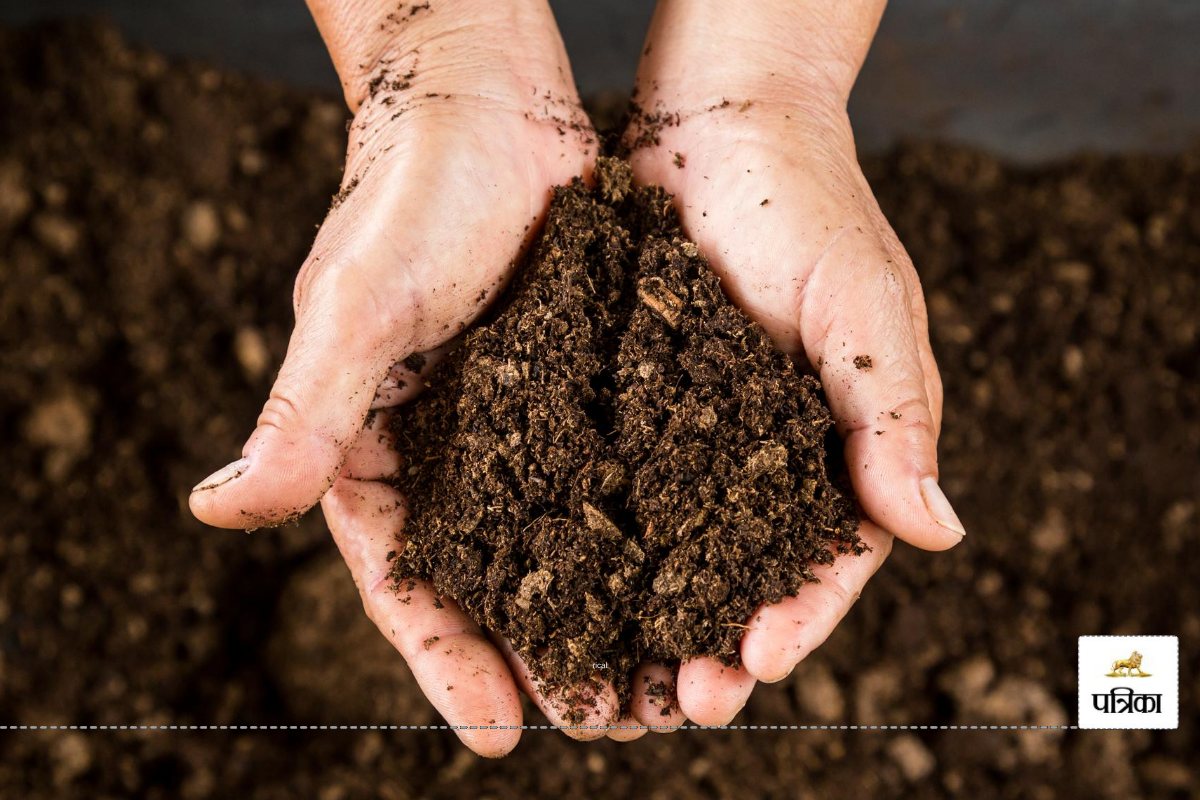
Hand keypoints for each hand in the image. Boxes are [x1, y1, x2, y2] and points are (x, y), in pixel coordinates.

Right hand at [188, 0, 615, 754]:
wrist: (487, 102)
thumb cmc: (408, 196)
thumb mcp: (357, 310)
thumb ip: (302, 415)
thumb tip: (214, 511)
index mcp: (375, 450)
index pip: (406, 579)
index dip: (446, 660)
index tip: (497, 733)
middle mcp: (448, 451)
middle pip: (492, 580)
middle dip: (539, 656)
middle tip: (599, 723)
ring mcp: (519, 425)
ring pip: (561, 541)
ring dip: (602, 611)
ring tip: (654, 679)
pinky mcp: (580, 388)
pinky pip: (612, 474)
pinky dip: (644, 530)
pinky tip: (688, 574)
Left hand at [623, 0, 965, 724]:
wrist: (716, 126)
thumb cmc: (808, 207)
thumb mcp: (864, 307)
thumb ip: (892, 415)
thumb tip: (940, 531)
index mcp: (835, 444)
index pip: (828, 556)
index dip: (798, 615)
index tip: (757, 662)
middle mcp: (759, 454)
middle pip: (742, 574)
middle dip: (715, 642)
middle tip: (678, 702)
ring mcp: (689, 435)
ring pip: (670, 550)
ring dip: (648, 618)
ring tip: (618, 678)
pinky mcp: (625, 405)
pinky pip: (608, 487)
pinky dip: (593, 544)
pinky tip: (560, 588)